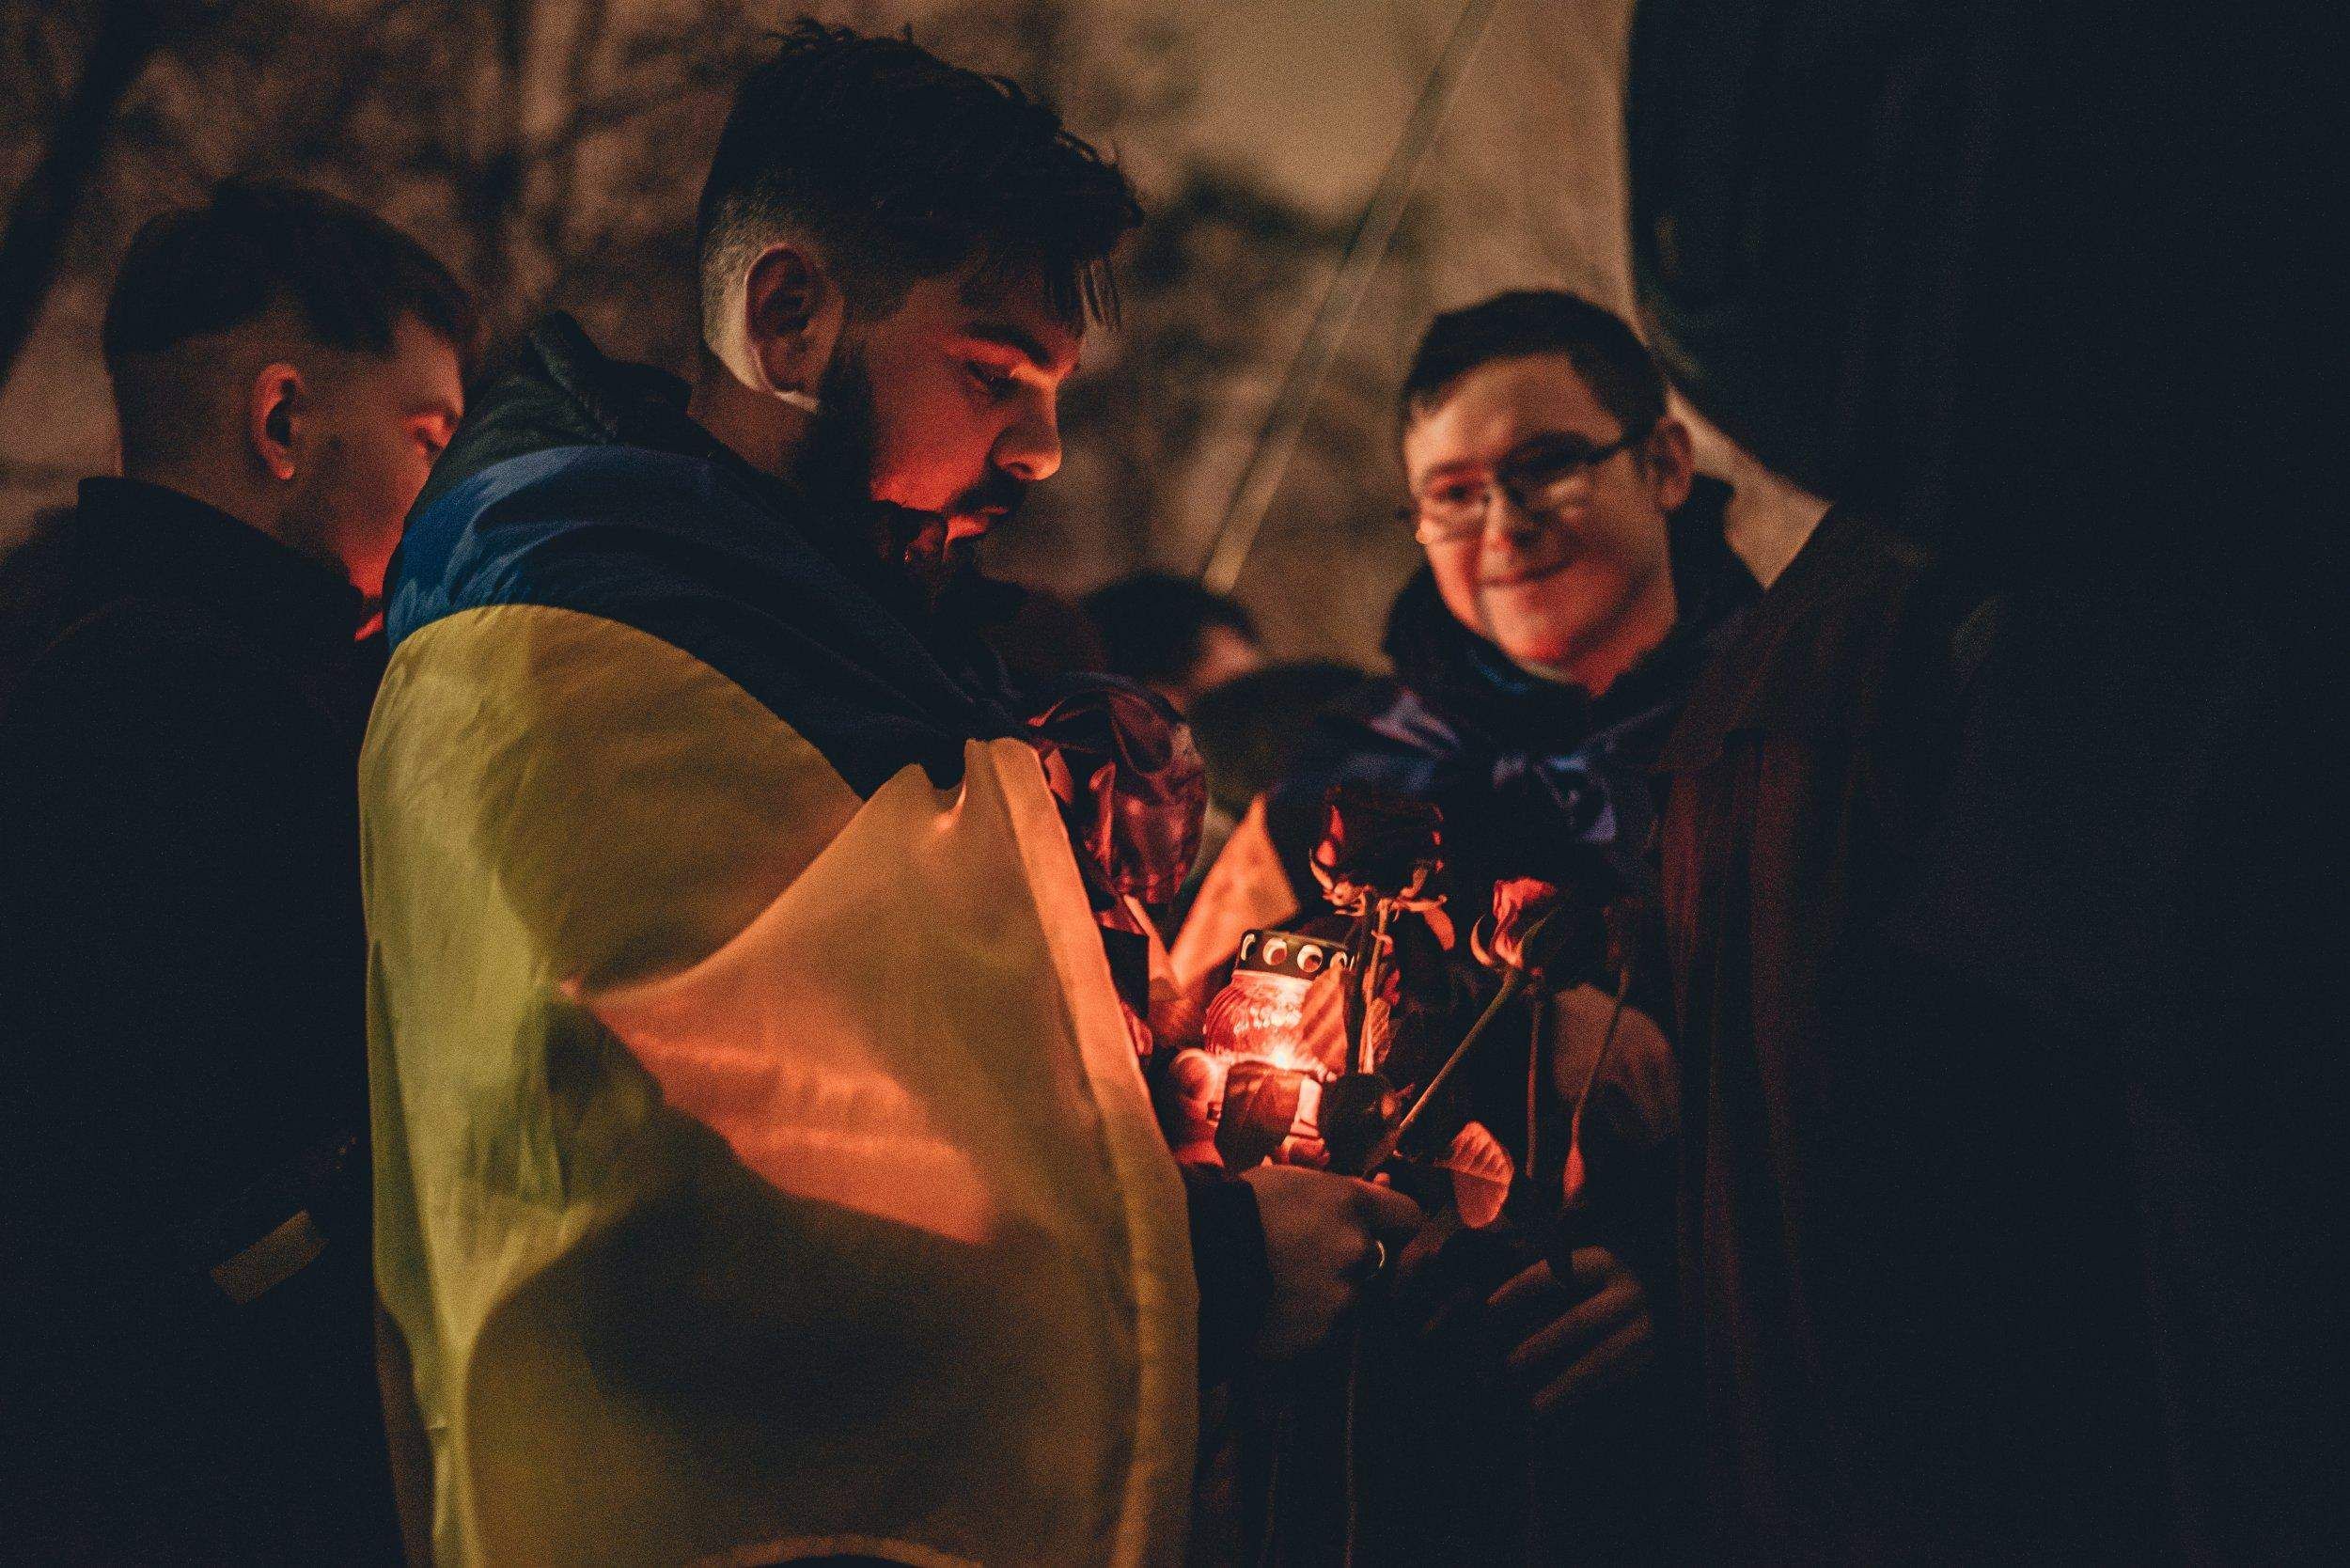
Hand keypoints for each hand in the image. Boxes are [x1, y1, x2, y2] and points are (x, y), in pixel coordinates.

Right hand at [1241, 1163, 1421, 1358]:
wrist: (1190, 1261)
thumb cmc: (1233, 1208)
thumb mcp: (1289, 1180)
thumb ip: (1336, 1193)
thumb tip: (1378, 1191)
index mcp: (1352, 1207)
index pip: (1409, 1217)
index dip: (1394, 1222)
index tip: (1379, 1227)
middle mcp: (1358, 1254)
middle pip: (1372, 1261)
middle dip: (1345, 1260)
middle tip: (1299, 1256)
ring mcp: (1340, 1302)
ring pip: (1344, 1299)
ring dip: (1321, 1294)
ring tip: (1273, 1285)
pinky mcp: (1317, 1340)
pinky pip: (1319, 1332)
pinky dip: (1301, 1324)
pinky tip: (1267, 1310)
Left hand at [1487, 1245, 1653, 1416]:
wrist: (1650, 1298)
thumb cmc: (1593, 1286)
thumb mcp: (1572, 1271)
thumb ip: (1540, 1280)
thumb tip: (1493, 1303)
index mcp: (1602, 1262)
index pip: (1556, 1272)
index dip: (1520, 1288)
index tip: (1489, 1307)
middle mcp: (1627, 1292)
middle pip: (1580, 1321)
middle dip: (1541, 1345)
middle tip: (1509, 1365)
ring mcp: (1645, 1326)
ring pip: (1602, 1358)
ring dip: (1565, 1384)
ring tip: (1534, 1405)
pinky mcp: (1651, 1355)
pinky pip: (1616, 1379)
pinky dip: (1585, 1394)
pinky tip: (1559, 1405)